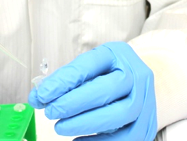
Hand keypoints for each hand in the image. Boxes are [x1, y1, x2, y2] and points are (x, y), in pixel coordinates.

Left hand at [29, 41, 156, 140]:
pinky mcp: (147, 125)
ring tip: (61, 127)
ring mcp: (145, 100)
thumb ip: (67, 81)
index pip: (91, 64)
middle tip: (51, 112)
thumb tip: (39, 97)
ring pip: (120, 114)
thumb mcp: (90, 68)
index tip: (43, 95)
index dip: (64, 80)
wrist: (139, 87)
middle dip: (75, 103)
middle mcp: (137, 75)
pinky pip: (126, 138)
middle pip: (108, 89)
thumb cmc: (108, 76)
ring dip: (86, 123)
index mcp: (119, 54)